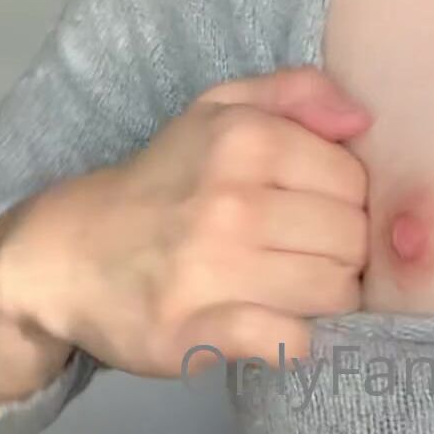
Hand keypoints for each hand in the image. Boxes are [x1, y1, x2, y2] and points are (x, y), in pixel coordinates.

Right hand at [0, 65, 371, 377]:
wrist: (72, 251)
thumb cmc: (164, 177)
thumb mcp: (221, 107)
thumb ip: (296, 92)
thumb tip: (361, 120)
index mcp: (246, 139)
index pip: (354, 181)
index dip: (349, 200)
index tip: (320, 210)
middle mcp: (233, 202)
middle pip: (351, 240)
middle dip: (344, 250)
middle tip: (307, 251)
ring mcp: (212, 271)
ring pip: (332, 292)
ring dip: (326, 295)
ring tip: (294, 284)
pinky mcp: (193, 333)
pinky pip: (287, 341)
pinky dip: (294, 338)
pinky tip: (276, 322)